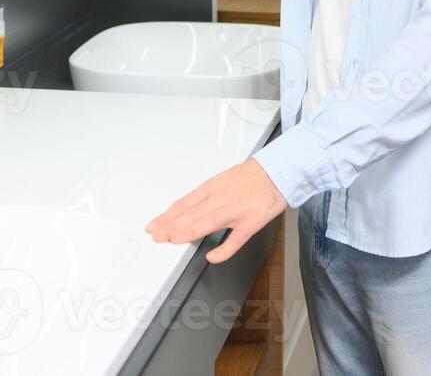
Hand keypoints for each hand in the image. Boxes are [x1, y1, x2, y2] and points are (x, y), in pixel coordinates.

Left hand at [145, 160, 287, 264]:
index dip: (167, 216)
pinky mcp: (251, 222)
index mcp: (212, 188)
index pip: (184, 204)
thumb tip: (185, 213)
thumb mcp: (221, 182)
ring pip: (209, 222)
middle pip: (192, 213)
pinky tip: (212, 256)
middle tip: (157, 236)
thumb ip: (204, 199)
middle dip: (172, 225)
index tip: (153, 226)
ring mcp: (236, 211)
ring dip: (190, 231)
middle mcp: (221, 198)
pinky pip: (236, 239)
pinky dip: (223, 250)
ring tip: (174, 239)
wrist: (276, 173)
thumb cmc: (249, 179)